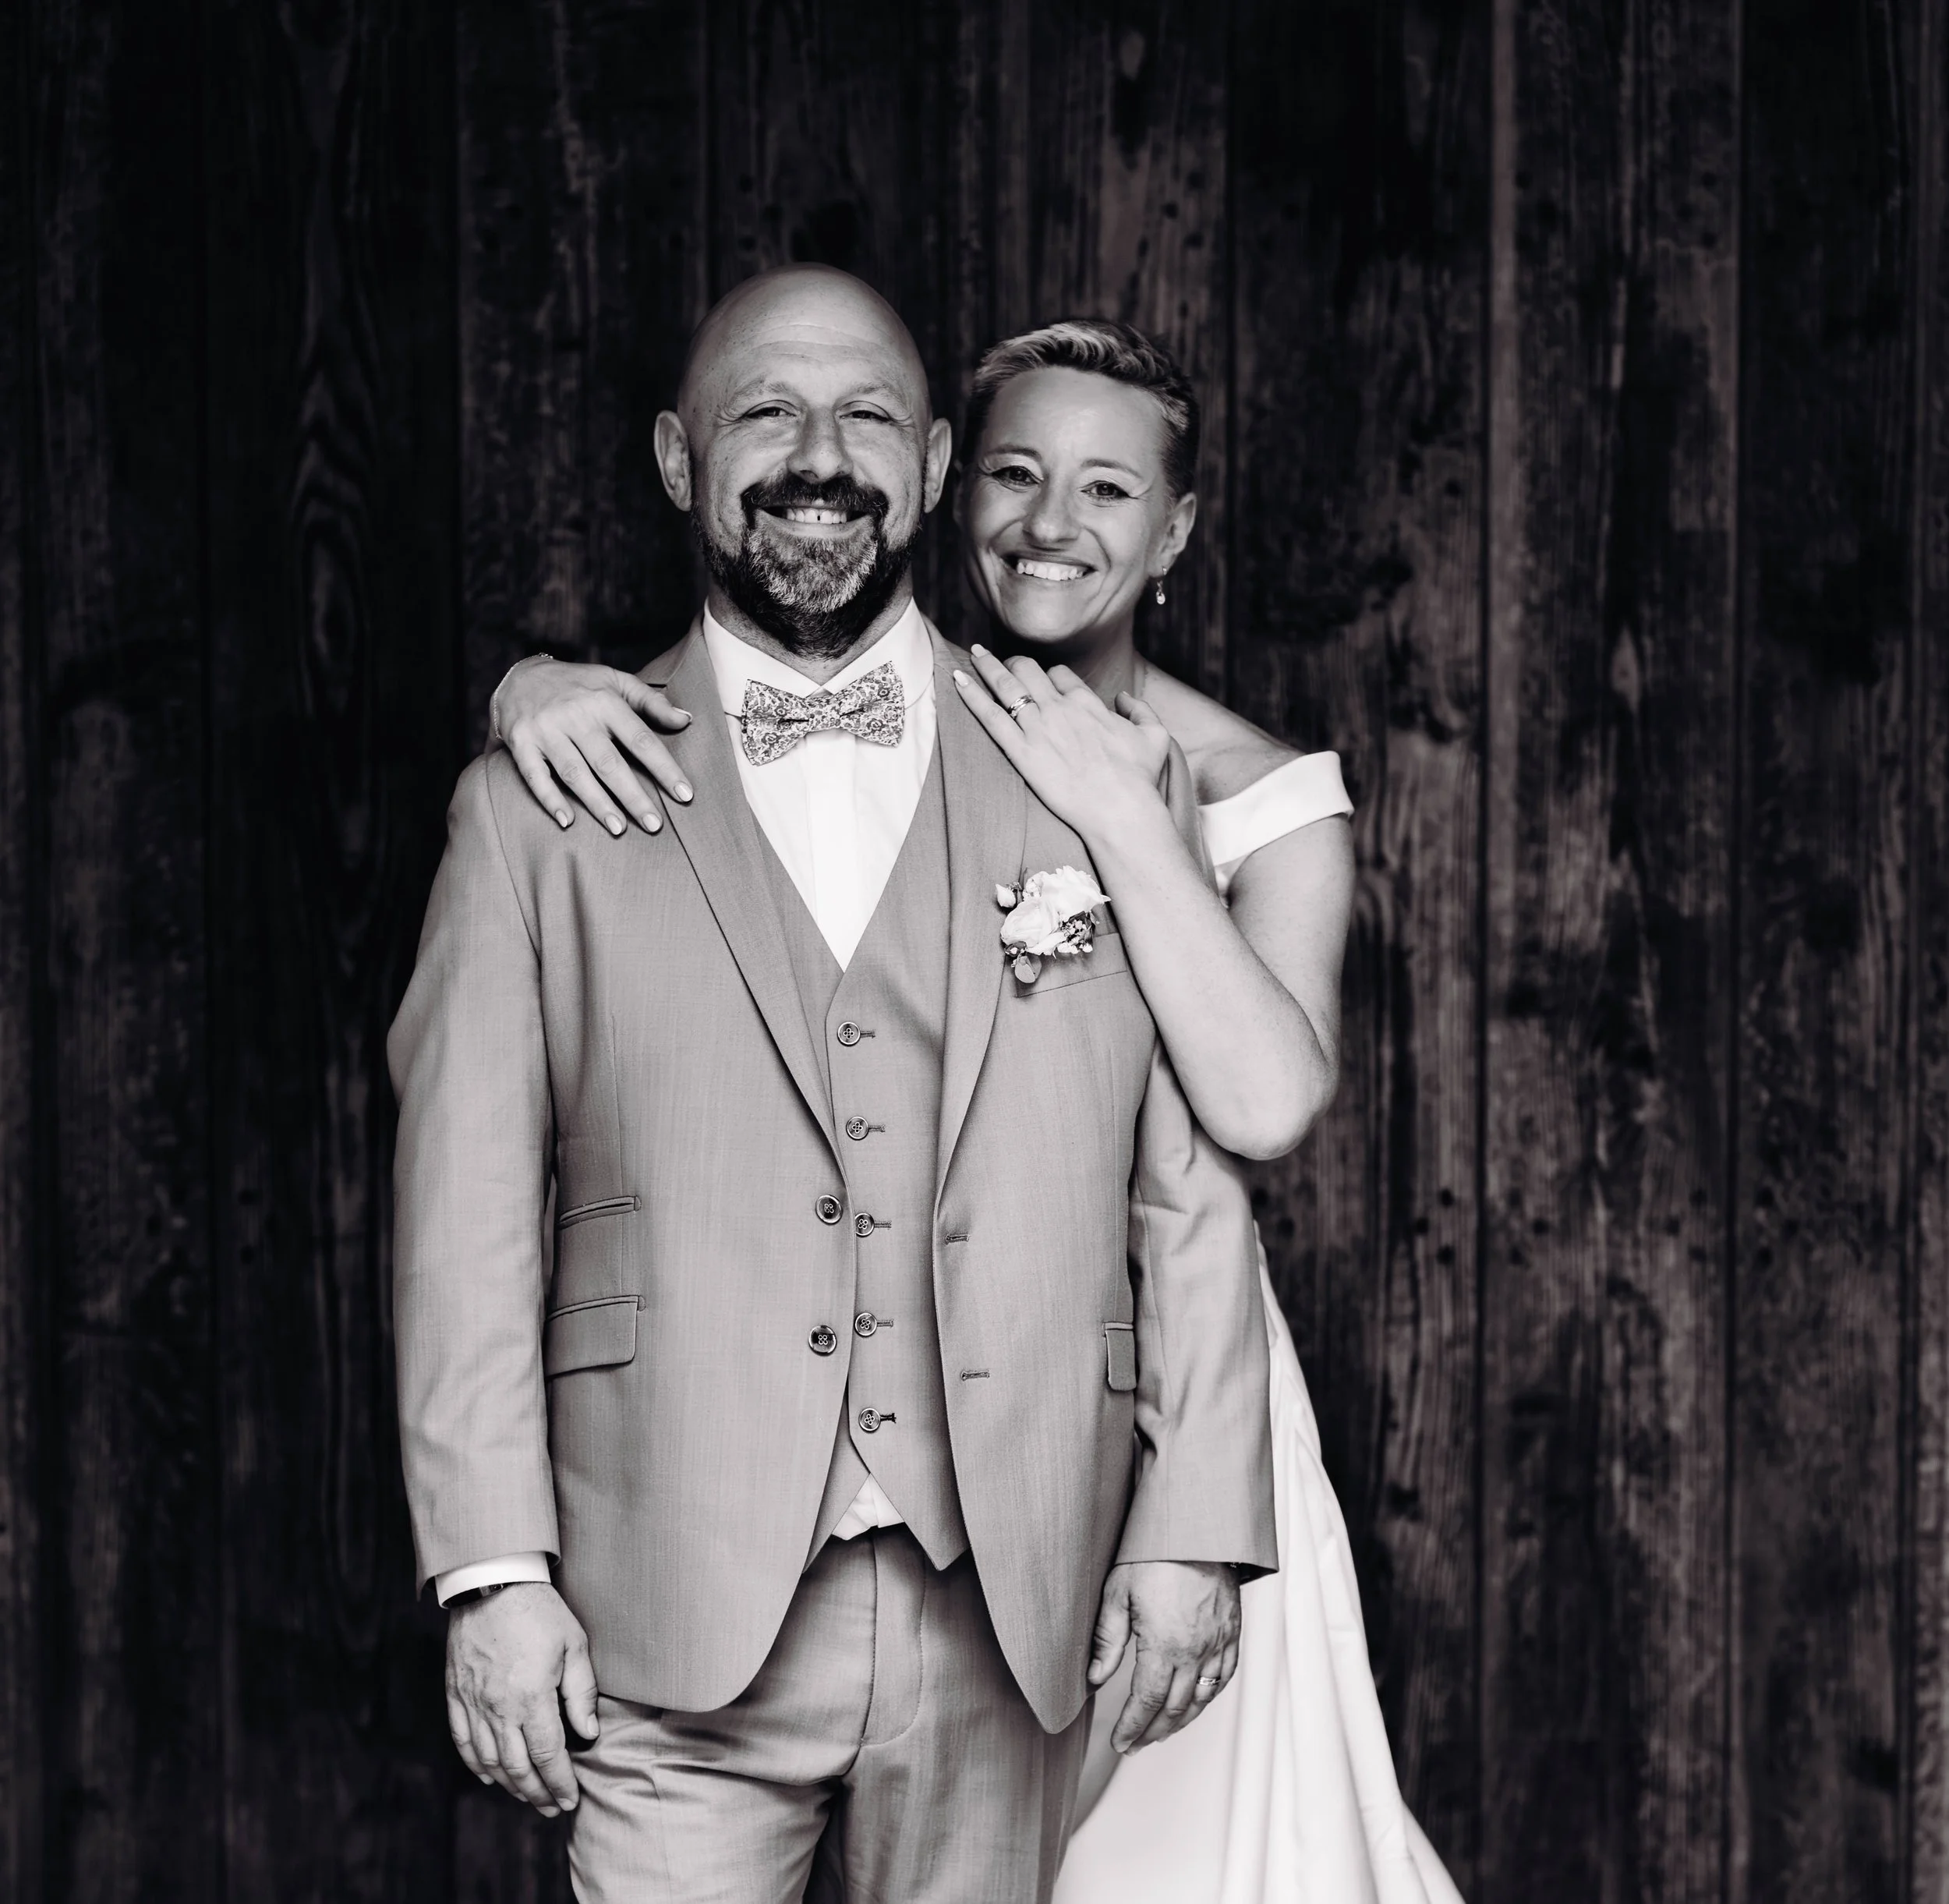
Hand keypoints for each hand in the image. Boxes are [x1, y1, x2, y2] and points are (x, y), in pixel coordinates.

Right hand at [446, 1582, 599, 1816]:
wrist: (492, 1582)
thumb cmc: (538, 1611)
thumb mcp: (574, 1645)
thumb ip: (581, 1694)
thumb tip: (588, 1733)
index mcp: (530, 1697)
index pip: (547, 1755)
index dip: (559, 1782)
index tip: (570, 1799)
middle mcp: (498, 1708)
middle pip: (517, 1767)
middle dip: (537, 1793)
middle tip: (552, 1807)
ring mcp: (473, 1703)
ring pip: (489, 1760)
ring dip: (509, 1785)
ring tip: (528, 1796)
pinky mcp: (456, 1694)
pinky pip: (462, 1740)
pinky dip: (476, 1764)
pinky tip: (489, 1776)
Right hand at [492, 657, 694, 836]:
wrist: (519, 675)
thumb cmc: (578, 685)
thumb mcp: (615, 681)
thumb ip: (651, 701)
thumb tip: (686, 720)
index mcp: (604, 701)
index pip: (641, 739)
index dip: (664, 769)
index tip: (684, 795)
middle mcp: (575, 715)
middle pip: (609, 763)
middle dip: (633, 796)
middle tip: (654, 825)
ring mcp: (546, 729)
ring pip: (575, 773)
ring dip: (597, 804)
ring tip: (619, 829)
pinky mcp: (521, 742)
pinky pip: (535, 776)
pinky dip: (550, 799)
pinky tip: (567, 821)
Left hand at [952, 647, 1172, 846]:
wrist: (1120, 807)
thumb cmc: (1139, 777)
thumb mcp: (1156, 736)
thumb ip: (1141, 710)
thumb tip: (1124, 698)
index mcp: (1087, 702)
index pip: (1061, 676)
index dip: (1050, 676)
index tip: (1044, 681)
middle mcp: (1059, 708)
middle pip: (1029, 671)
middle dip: (1015, 665)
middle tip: (1004, 666)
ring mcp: (1038, 728)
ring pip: (1006, 685)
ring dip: (987, 666)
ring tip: (974, 654)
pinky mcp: (1021, 751)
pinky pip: (990, 715)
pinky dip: (972, 694)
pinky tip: (957, 679)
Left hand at [1089, 1560, 1240, 1752]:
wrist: (1196, 1529)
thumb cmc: (1153, 1556)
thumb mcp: (1117, 1594)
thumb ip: (1106, 1641)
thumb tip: (1093, 1678)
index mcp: (1164, 1645)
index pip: (1147, 1703)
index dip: (1132, 1727)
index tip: (1120, 1742)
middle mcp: (1195, 1652)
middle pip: (1174, 1709)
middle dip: (1152, 1732)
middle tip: (1135, 1744)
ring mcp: (1218, 1644)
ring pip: (1201, 1699)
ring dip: (1180, 1722)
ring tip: (1160, 1732)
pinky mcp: (1232, 1633)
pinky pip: (1223, 1678)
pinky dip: (1208, 1698)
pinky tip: (1194, 1703)